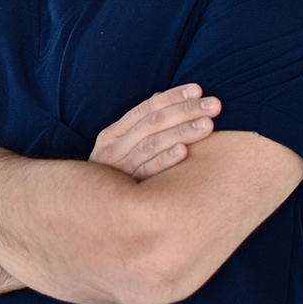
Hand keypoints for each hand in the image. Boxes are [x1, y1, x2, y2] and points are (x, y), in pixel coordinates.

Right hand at [89, 84, 220, 180]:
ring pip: (152, 144)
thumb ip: (140, 124)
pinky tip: (184, 151)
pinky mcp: (127, 190)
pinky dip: (164, 160)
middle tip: (214, 105)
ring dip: (181, 132)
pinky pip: (147, 172)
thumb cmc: (113, 174)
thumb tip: (159, 97)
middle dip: (185, 111)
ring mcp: (119, 168)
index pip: (146, 108)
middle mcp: (113, 147)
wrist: (88, 214)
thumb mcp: (121, 147)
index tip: (198, 89)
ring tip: (207, 125)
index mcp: (113, 133)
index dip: (172, 97)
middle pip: (153, 123)